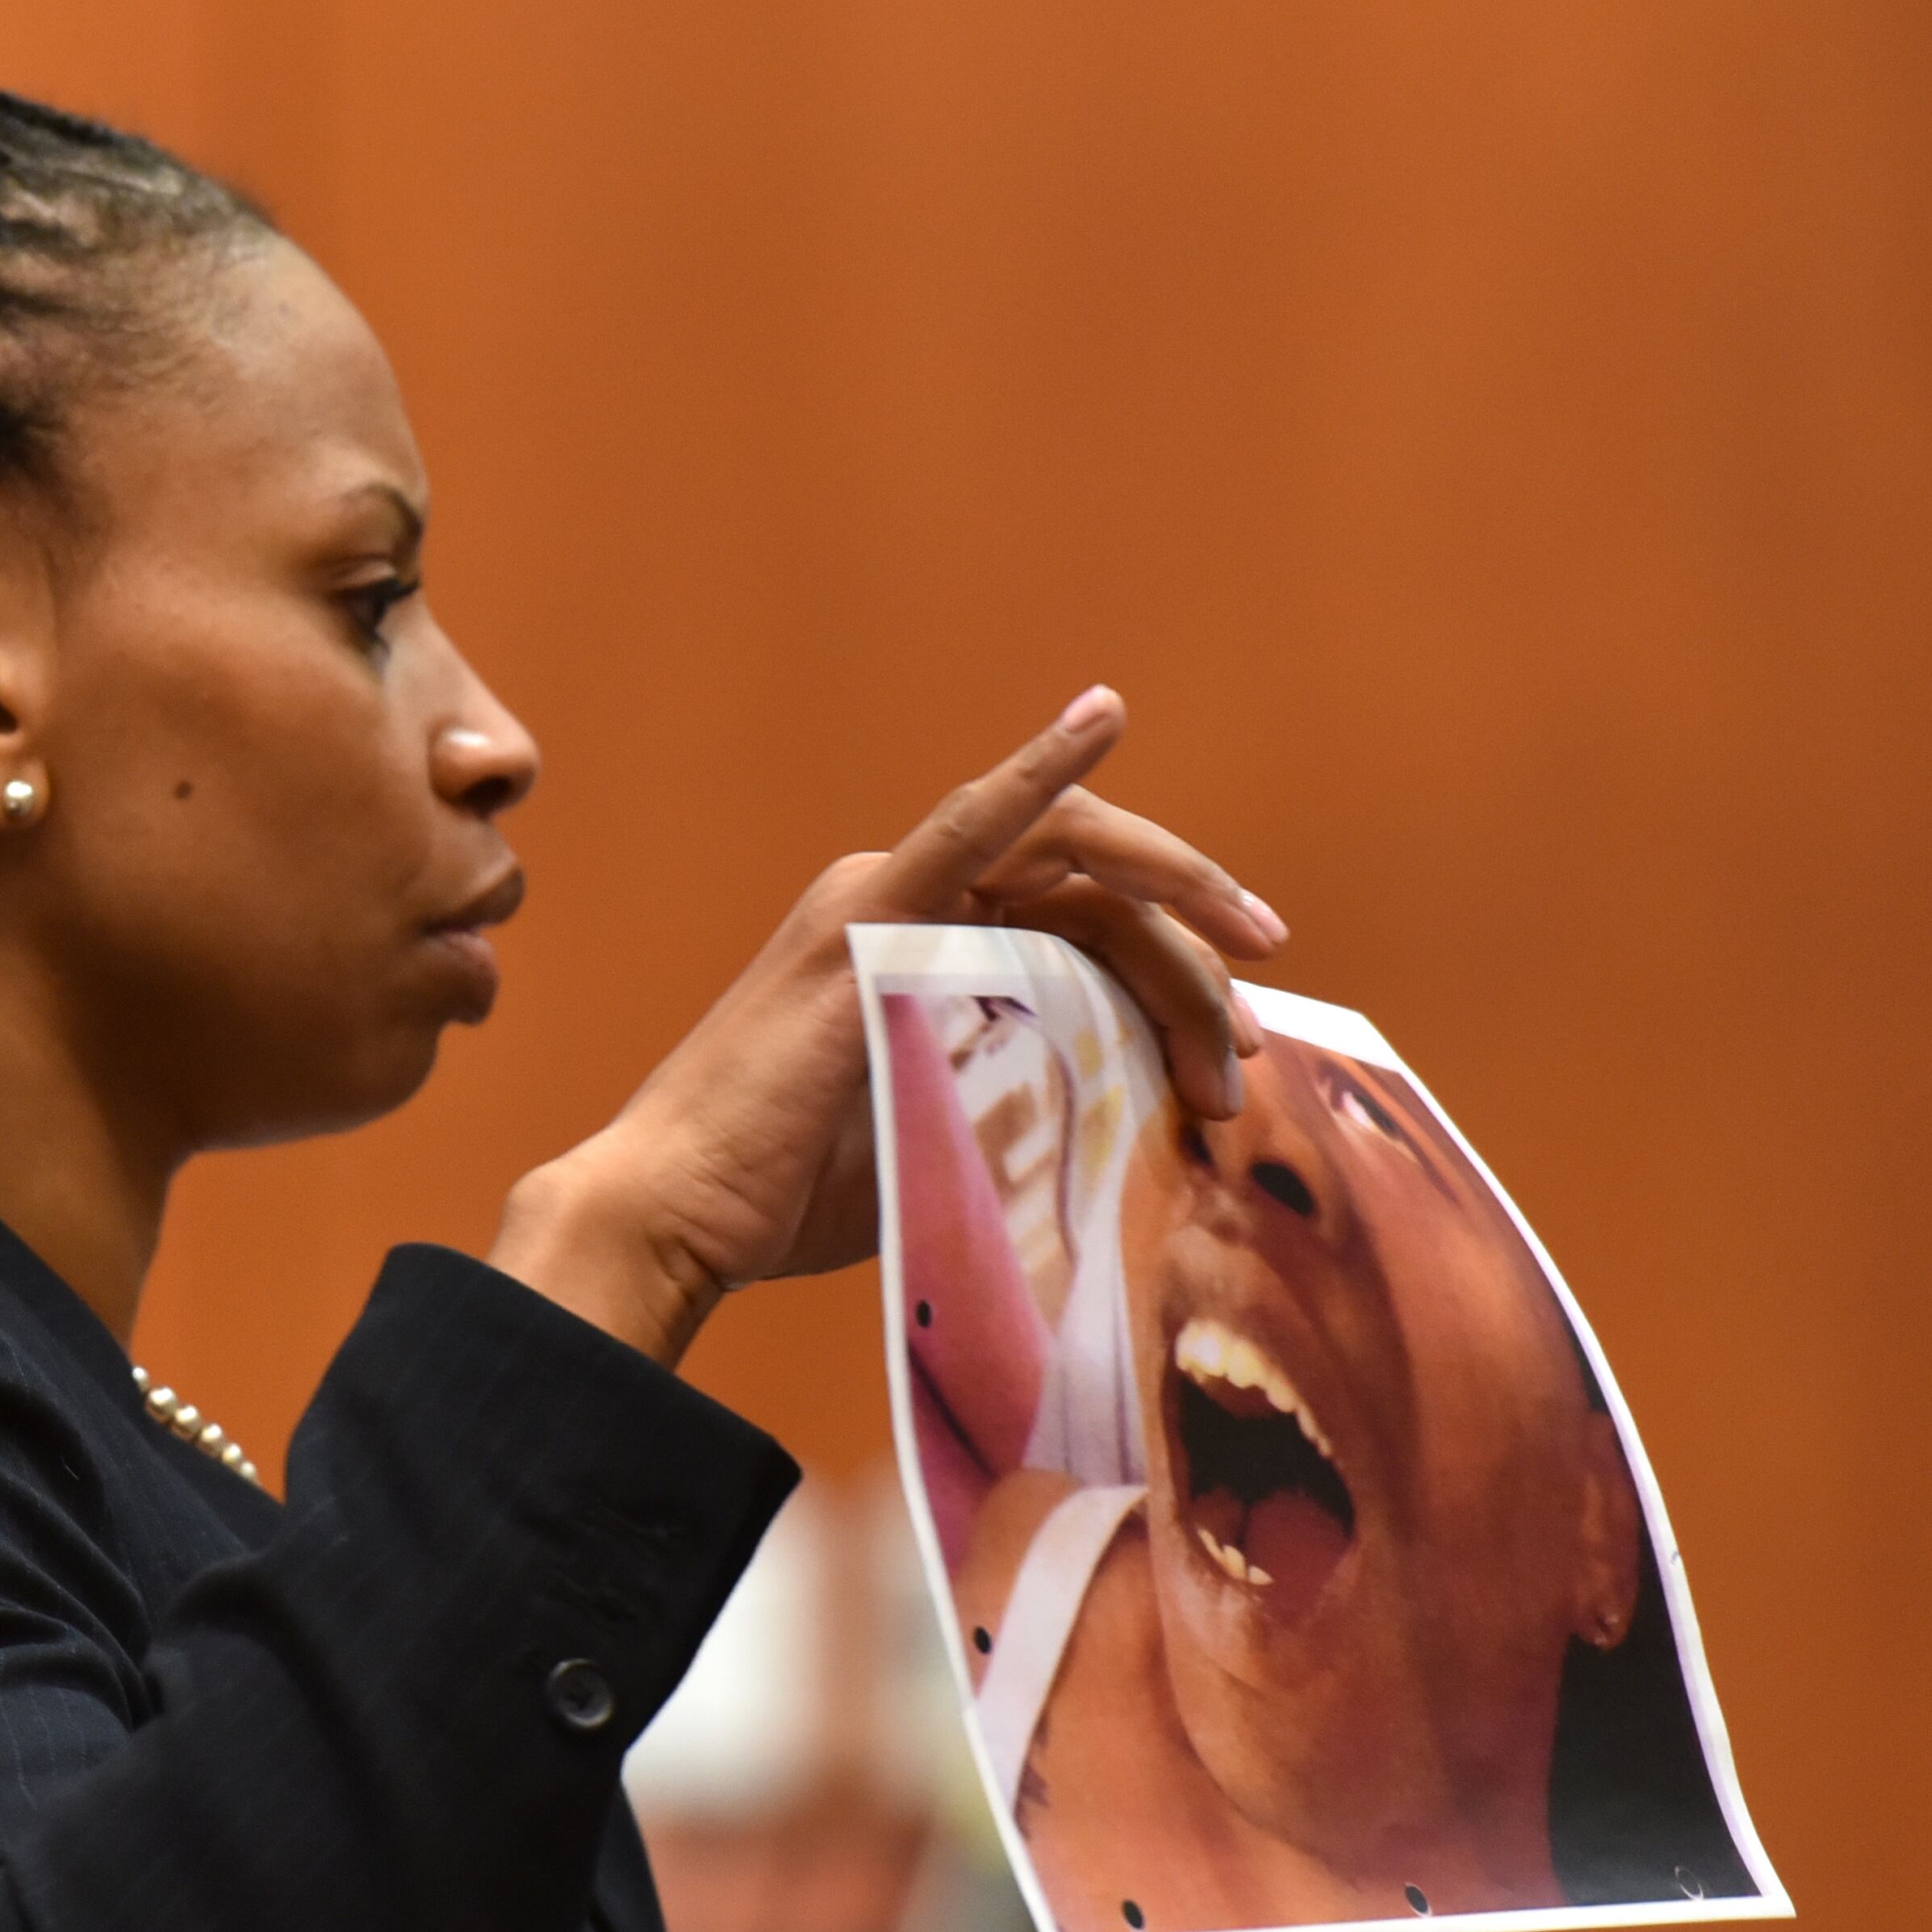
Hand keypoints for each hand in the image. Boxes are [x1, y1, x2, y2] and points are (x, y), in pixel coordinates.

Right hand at [489, 686, 1287, 1364]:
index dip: (1178, 975)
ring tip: (1238, 1023)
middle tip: (1251, 1048)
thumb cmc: (795, 1198)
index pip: (1087, 922)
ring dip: (1171, 925)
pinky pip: (970, 827)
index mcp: (926, 942)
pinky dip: (1039, 768)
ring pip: (1071, 869)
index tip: (1240, 1054)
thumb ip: (1023, 1101)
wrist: (680, 1216)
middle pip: (1098, 893)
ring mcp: (888, 899)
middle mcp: (910, 900)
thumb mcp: (948, 1135)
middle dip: (1194, 963)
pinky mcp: (867, 921)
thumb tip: (1134, 1133)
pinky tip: (1101, 715)